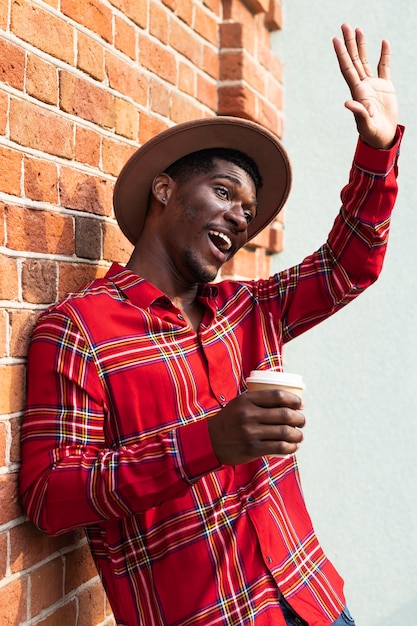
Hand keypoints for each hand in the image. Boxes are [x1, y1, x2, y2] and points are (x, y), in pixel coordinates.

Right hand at [207, 389, 304, 464]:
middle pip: (285, 414)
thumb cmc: (230, 420)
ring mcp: (250, 433)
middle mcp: (249, 415)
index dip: (294, 400)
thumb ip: (258, 400)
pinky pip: (279, 447)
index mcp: (247, 400)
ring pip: (285, 432)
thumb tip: (287, 401)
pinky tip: (294, 446)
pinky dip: (291, 447)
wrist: (210, 440)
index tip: (301, 405)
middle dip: (300, 419)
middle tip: (302, 421)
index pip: (277, 396)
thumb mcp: (239, 403)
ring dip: (298, 434)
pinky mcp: (252, 449)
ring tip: (299, 435)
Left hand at [333, 23, 397, 148]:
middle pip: (354, 59)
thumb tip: (348, 103)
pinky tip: (383, 42)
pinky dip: (384, 55)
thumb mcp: (364, 124)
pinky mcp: (385, 87)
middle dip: (349, 43)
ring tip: (358, 29)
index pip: (347, 68)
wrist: (382, 137)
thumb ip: (358, 113)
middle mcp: (363, 85)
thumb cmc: (371, 133)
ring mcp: (374, 85)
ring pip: (366, 60)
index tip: (335, 40)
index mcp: (357, 92)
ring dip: (361, 45)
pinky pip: (384, 67)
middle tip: (344, 25)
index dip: (341, 54)